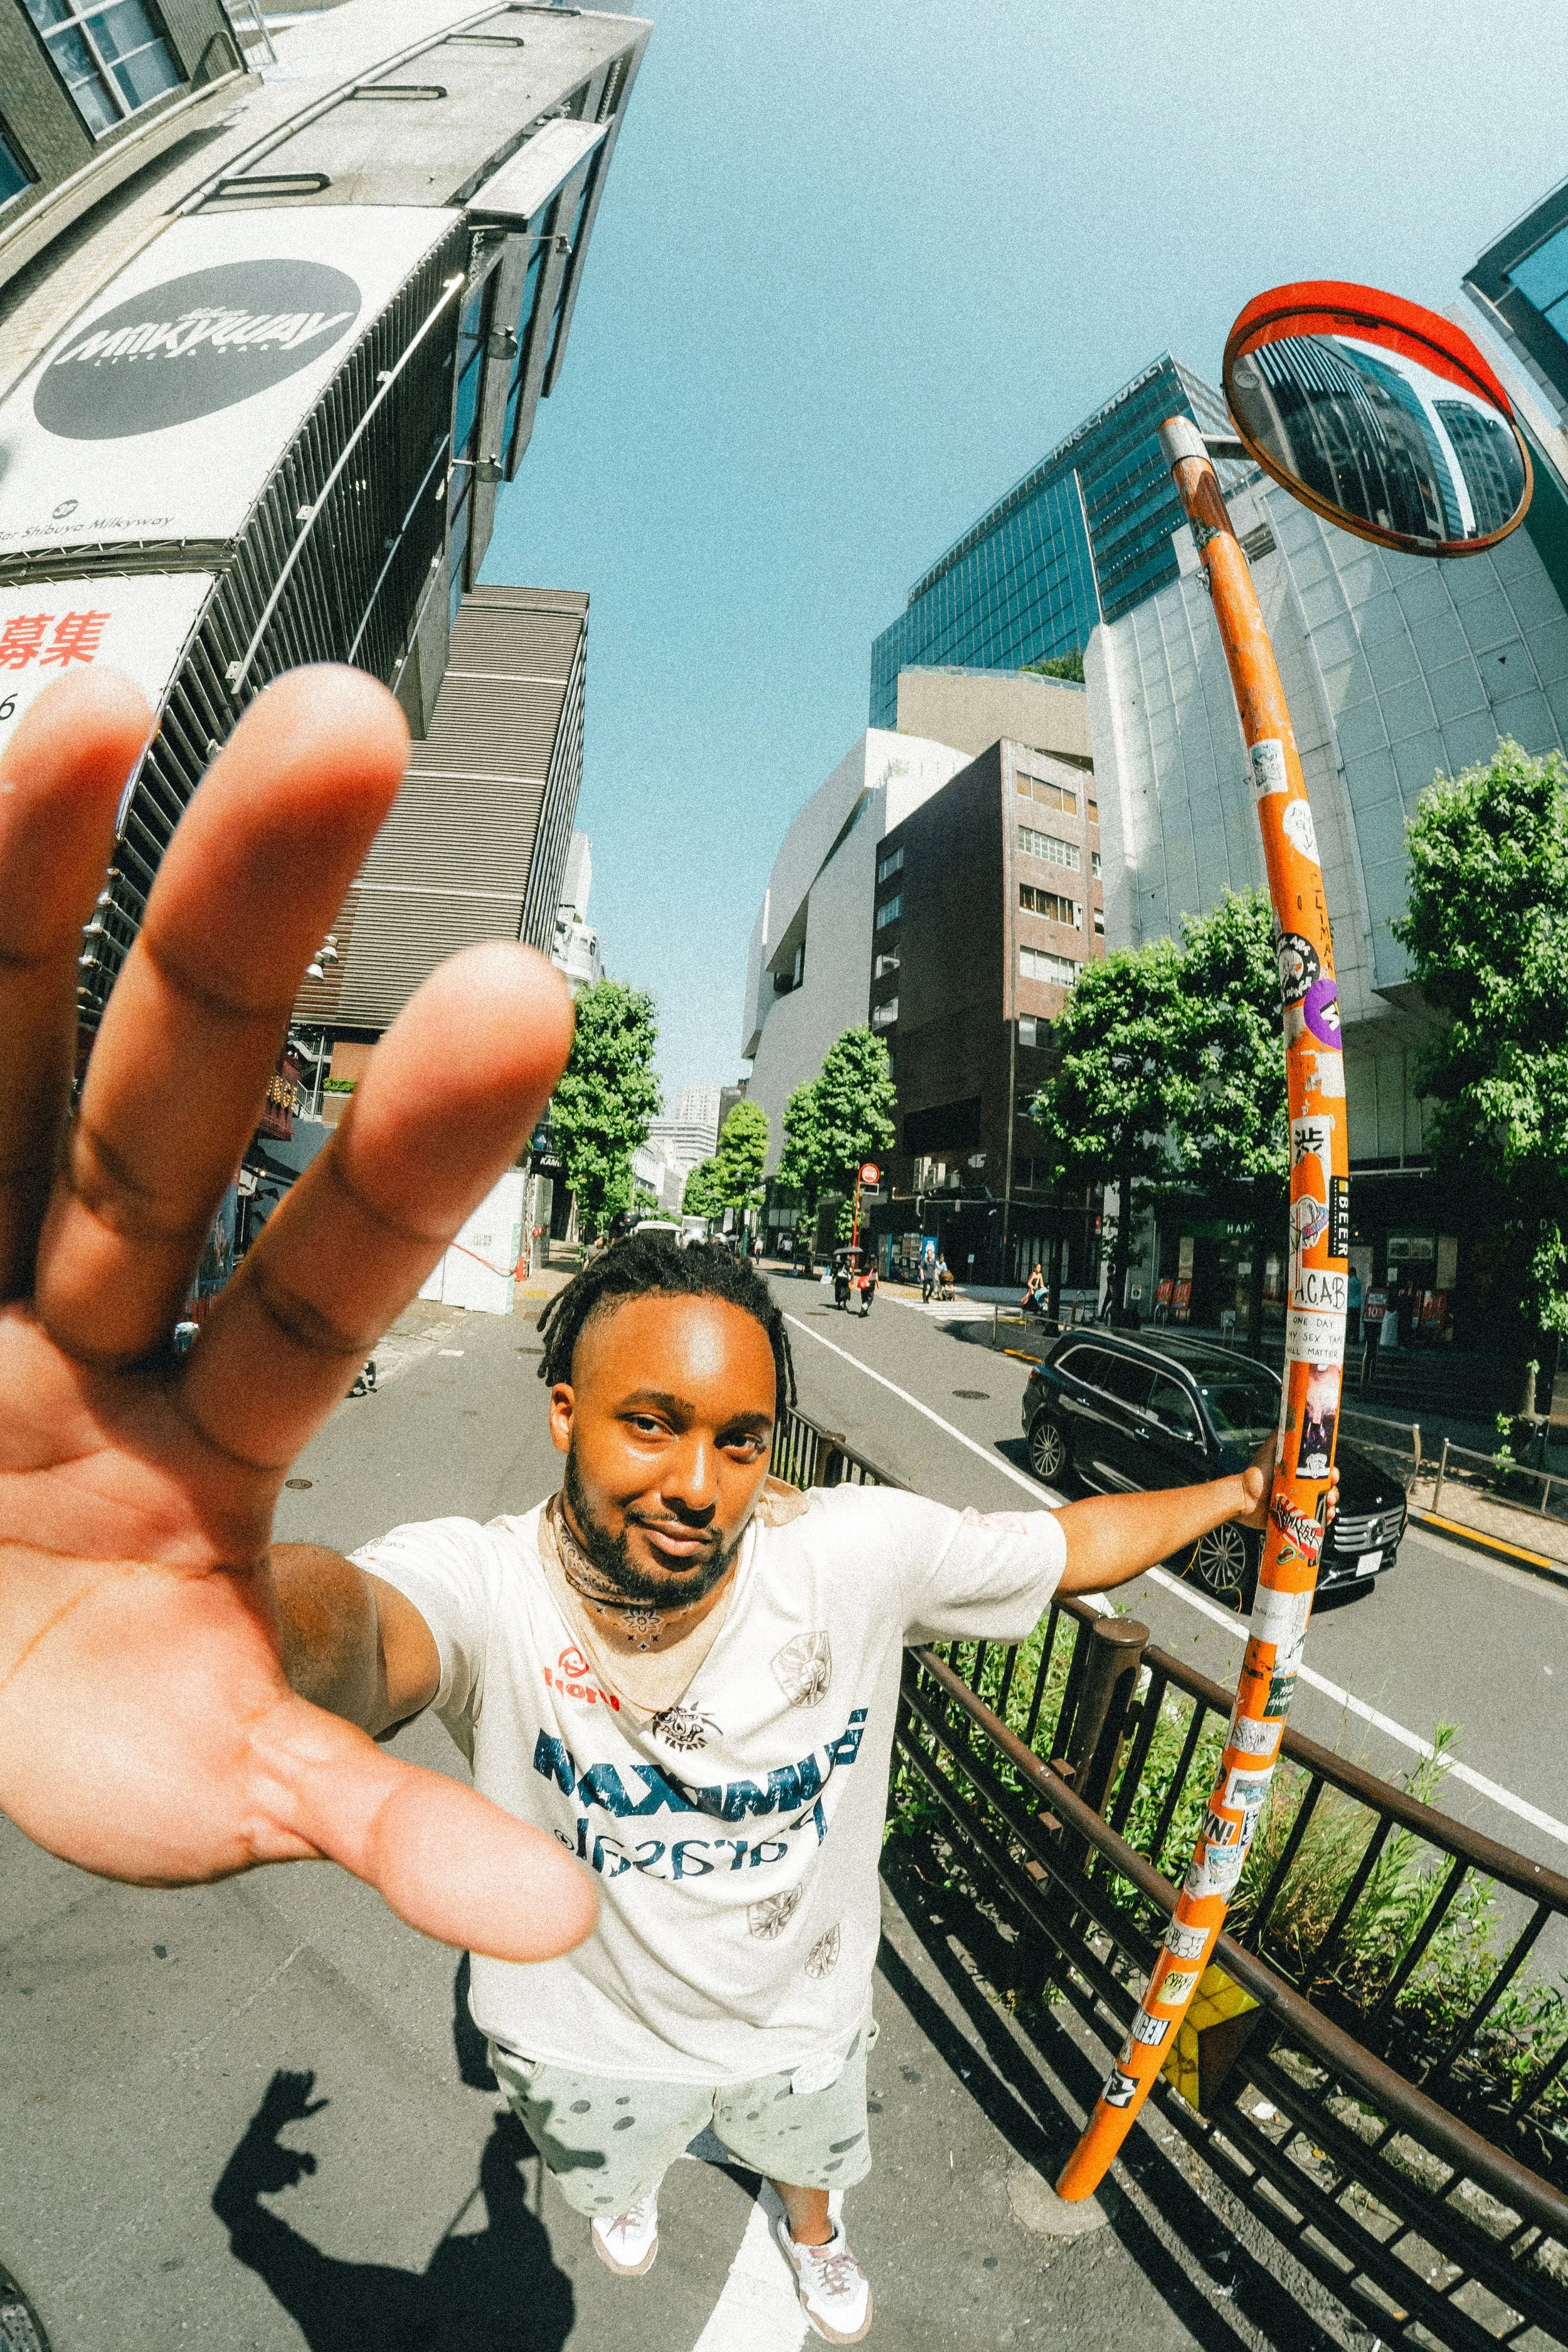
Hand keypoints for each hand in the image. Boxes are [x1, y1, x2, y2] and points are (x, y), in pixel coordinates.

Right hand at [0, 668, 590, 1960]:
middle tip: (353, 724)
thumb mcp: (195, 1779)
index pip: (325, 1258)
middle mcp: (73, 1302)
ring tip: (86, 700)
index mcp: (198, 1419)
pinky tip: (15, 734)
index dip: (413, 1139)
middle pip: (166, 1099)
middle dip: (242, 925)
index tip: (521, 986)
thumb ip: (359, 1807)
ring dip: (17, 885)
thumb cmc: (65, 1712)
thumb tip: (553, 1915)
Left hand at [1233, 1434, 1339, 1530]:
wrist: (1244, 1497)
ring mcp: (1299, 1503)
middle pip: (1326, 1489)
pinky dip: (1323, 1519)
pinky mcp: (1295, 1518)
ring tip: (1328, 1507)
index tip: (1333, 1475)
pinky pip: (1314, 1519)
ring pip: (1323, 1504)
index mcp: (1298, 1473)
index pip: (1321, 1472)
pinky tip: (1324, 1518)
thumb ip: (1280, 1436)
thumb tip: (1292, 1417)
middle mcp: (1300, 1488)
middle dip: (1333, 1491)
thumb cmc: (1255, 1473)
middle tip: (1330, 1493)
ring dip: (1331, 1505)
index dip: (1331, 1473)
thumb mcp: (1270, 1450)